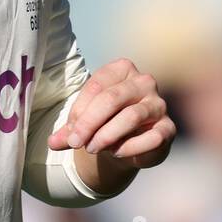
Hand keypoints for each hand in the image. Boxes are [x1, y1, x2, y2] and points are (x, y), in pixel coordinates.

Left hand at [48, 58, 174, 168]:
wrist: (129, 142)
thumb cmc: (104, 122)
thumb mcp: (84, 122)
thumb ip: (69, 130)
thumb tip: (52, 143)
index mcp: (122, 69)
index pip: (97, 84)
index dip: (79, 110)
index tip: (68, 132)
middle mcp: (144, 81)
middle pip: (112, 98)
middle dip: (89, 123)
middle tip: (75, 142)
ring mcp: (159, 104)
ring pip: (131, 116)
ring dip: (107, 136)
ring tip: (91, 148)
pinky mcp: (168, 128)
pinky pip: (150, 138)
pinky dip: (129, 148)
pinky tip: (115, 153)